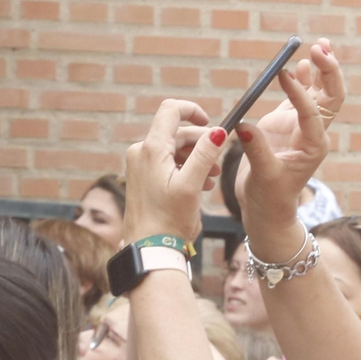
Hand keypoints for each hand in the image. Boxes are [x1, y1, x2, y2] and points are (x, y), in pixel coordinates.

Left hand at [122, 100, 227, 247]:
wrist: (148, 249)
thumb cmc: (168, 221)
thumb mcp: (191, 186)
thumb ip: (205, 155)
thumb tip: (220, 131)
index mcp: (151, 149)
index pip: (171, 110)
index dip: (193, 111)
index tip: (212, 124)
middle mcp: (141, 152)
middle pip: (176, 133)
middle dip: (201, 143)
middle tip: (218, 163)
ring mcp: (140, 165)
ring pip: (173, 149)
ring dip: (195, 158)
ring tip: (212, 178)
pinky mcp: (142, 178)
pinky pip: (166, 163)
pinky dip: (185, 168)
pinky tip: (200, 185)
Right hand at [231, 38, 345, 259]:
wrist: (267, 210)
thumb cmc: (269, 198)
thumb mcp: (263, 177)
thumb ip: (256, 151)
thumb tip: (243, 126)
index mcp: (313, 146)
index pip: (312, 113)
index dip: (300, 93)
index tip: (284, 75)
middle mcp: (312, 133)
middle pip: (330, 96)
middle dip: (328, 72)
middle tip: (320, 48)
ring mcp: (300, 126)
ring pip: (319, 93)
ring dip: (321, 70)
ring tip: (320, 46)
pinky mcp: (286, 124)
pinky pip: (299, 97)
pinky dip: (302, 79)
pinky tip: (301, 64)